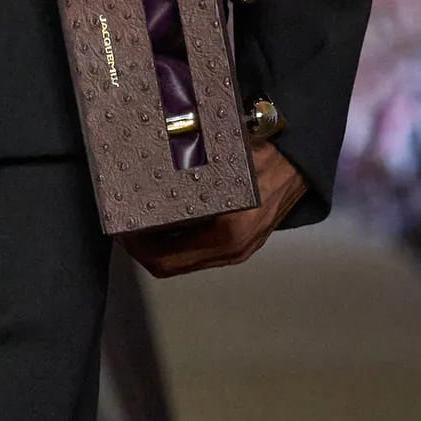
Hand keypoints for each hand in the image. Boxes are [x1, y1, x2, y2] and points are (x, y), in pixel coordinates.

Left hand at [128, 153, 306, 277]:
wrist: (300, 159)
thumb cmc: (261, 153)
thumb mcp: (220, 162)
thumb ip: (186, 174)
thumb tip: (142, 174)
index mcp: (227, 233)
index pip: (165, 258)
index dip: (136, 247)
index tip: (120, 228)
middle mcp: (233, 249)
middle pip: (170, 266)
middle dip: (142, 250)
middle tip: (125, 228)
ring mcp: (239, 251)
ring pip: (184, 262)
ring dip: (159, 247)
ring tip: (141, 225)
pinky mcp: (241, 245)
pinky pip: (199, 253)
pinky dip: (178, 243)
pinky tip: (168, 222)